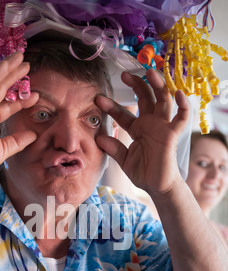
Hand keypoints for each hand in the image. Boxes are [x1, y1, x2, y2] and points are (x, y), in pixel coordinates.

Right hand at [0, 52, 38, 186]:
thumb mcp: (4, 149)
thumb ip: (18, 141)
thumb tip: (34, 135)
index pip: (7, 105)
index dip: (21, 99)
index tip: (35, 94)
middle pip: (0, 88)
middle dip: (13, 75)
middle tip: (27, 63)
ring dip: (5, 68)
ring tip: (18, 57)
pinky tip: (4, 66)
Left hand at [95, 68, 189, 196]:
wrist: (157, 187)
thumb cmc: (143, 172)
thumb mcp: (124, 160)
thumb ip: (113, 148)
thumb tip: (99, 138)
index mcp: (138, 128)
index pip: (123, 113)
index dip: (111, 106)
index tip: (98, 99)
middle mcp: (150, 123)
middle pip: (145, 98)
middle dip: (136, 85)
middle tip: (124, 74)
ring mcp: (162, 127)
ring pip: (163, 100)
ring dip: (158, 85)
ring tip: (150, 72)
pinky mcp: (172, 135)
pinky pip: (181, 118)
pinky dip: (183, 105)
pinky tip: (179, 93)